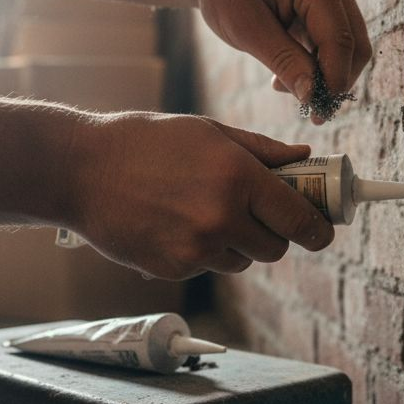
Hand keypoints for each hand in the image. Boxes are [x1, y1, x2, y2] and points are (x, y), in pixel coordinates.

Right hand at [66, 112, 334, 279]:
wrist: (81, 170)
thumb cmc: (145, 142)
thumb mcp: (208, 132)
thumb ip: (262, 151)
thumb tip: (304, 158)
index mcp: (239, 178)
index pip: (300, 220)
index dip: (317, 228)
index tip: (321, 231)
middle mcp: (223, 217)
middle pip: (275, 248)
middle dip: (271, 233)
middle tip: (253, 214)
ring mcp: (197, 249)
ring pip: (241, 261)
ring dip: (234, 244)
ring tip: (200, 212)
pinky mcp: (174, 270)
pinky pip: (207, 267)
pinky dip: (201, 252)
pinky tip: (174, 224)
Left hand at [192, 0, 372, 123]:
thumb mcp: (247, 30)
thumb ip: (283, 61)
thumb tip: (312, 95)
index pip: (339, 40)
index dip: (333, 80)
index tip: (317, 113)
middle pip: (355, 46)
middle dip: (335, 82)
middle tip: (310, 113)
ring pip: (350, 49)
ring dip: (325, 77)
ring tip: (285, 89)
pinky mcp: (330, 7)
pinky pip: (336, 45)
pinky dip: (318, 66)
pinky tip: (287, 78)